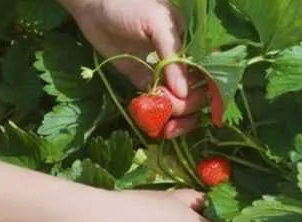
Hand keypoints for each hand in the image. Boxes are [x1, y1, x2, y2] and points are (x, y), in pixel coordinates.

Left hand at [63, 0, 205, 137]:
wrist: (94, 6)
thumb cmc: (129, 5)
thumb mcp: (157, 23)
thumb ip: (172, 56)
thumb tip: (183, 93)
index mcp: (189, 45)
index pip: (207, 76)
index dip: (204, 96)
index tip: (189, 107)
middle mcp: (179, 62)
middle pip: (195, 95)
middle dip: (186, 110)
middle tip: (170, 115)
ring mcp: (161, 74)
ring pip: (178, 104)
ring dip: (175, 121)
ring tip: (163, 129)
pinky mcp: (143, 81)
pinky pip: (156, 105)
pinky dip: (157, 118)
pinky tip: (153, 125)